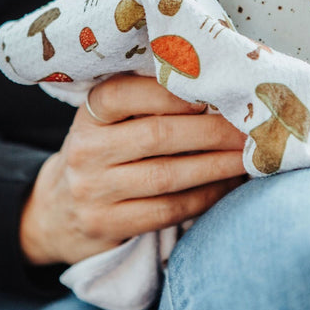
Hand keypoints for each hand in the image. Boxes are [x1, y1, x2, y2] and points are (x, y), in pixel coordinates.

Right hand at [20, 75, 245, 265]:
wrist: (59, 206)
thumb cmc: (105, 148)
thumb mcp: (111, 118)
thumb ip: (148, 99)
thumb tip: (215, 85)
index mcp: (90, 112)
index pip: (128, 93)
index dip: (175, 93)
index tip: (217, 92)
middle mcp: (87, 149)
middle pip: (158, 134)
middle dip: (212, 130)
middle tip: (250, 126)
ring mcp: (93, 190)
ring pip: (166, 175)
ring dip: (217, 165)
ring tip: (249, 155)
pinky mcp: (107, 224)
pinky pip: (167, 210)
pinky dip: (205, 196)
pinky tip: (228, 184)